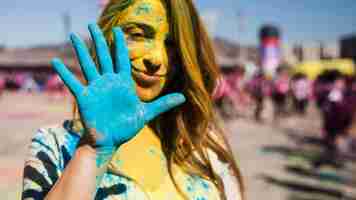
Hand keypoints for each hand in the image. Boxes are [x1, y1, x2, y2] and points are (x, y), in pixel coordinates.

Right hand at [51, 24, 184, 148]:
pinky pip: (73, 83)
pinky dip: (65, 73)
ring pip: (88, 65)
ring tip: (73, 36)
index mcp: (123, 83)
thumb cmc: (127, 126)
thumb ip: (163, 104)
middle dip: (98, 40)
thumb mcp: (146, 113)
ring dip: (81, 50)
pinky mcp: (85, 97)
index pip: (122, 59)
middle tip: (92, 24)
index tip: (118, 29)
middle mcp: (108, 82)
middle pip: (103, 56)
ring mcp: (96, 88)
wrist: (110, 140)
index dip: (120, 44)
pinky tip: (56, 62)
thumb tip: (184, 98)